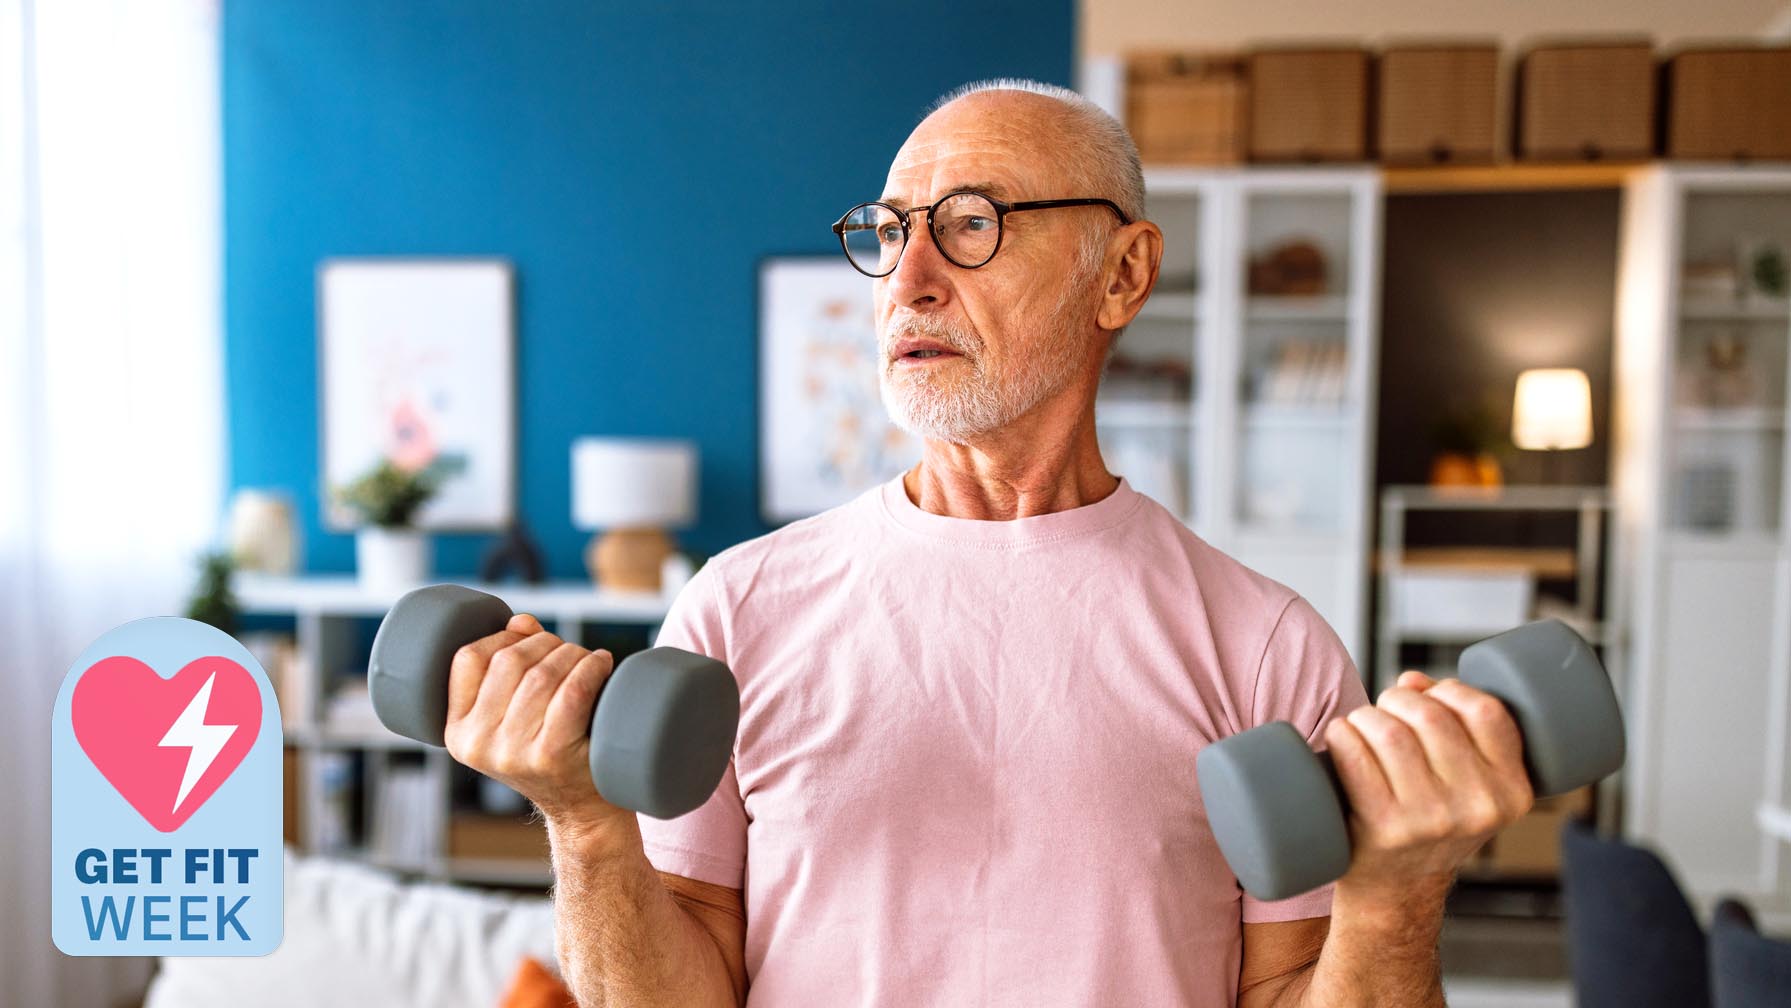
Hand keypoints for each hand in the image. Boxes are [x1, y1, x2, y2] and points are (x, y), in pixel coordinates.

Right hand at [442, 613, 626, 831]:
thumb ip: (508, 667)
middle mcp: (478, 745)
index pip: (465, 659)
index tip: (529, 637)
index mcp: (456, 732)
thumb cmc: (549, 751)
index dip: (501, 636)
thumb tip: (520, 622)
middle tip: (569, 651)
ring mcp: (513, 753)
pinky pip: (573, 691)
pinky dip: (592, 668)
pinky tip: (602, 664)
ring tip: (589, 660)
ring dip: (573, 654)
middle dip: (545, 642)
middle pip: (509, 661)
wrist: (581, 810)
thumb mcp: (513, 716)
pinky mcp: (552, 755)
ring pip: (543, 674)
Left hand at [1323, 670, 1533, 901]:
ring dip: (1366, 716)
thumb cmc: (1429, 819)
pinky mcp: (1386, 829)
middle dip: (1398, 699)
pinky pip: (1356, 756)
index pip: (1488, 711)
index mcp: (1513, 792)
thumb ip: (1453, 724)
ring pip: (1390, 731)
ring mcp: (1431, 821)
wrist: (1397, 891)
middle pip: (1430, 715)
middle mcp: (1479, 808)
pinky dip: (1342, 735)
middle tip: (1384, 712)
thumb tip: (1414, 680)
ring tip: (1361, 727)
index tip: (1429, 697)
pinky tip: (1340, 738)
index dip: (1450, 690)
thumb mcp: (1466, 783)